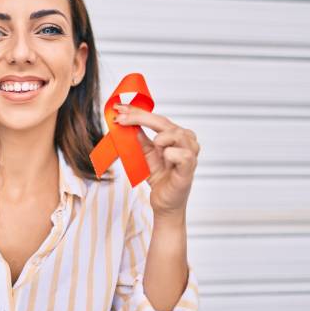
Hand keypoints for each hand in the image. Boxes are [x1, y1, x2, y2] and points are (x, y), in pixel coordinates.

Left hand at [113, 103, 199, 218]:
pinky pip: (183, 155)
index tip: (118, 108)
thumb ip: (138, 137)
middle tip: (120, 119)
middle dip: (139, 118)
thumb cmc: (159, 177)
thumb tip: (126, 120)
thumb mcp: (144, 153)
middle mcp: (186, 141)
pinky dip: (171, 154)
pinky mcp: (189, 168)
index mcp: (176, 135)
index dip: (137, 112)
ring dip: (160, 139)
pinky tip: (166, 158)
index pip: (156, 118)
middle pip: (164, 122)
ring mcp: (190, 154)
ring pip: (176, 134)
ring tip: (155, 148)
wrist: (164, 202)